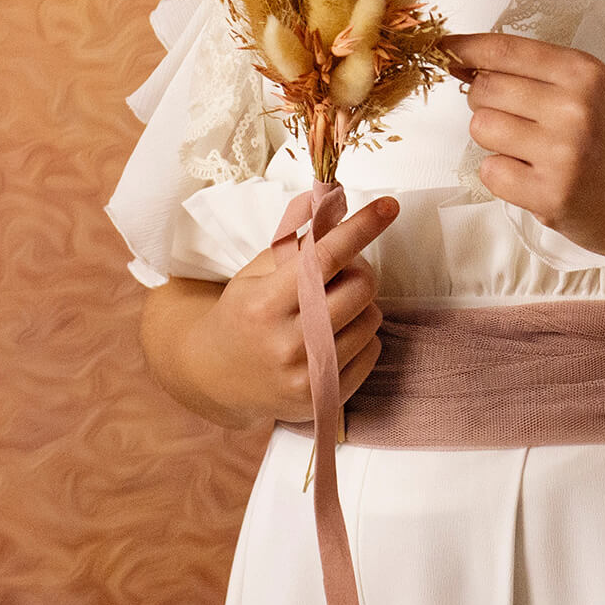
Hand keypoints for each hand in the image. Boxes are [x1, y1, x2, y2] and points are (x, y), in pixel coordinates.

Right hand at [194, 196, 399, 427]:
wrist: (215, 378)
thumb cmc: (242, 314)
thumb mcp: (256, 274)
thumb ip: (296, 245)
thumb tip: (332, 207)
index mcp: (265, 303)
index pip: (325, 257)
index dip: (361, 227)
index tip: (389, 205)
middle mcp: (286, 343)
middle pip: (360, 288)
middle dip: (359, 269)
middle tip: (340, 271)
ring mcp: (307, 376)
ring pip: (371, 319)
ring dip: (361, 304)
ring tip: (332, 307)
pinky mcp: (323, 399)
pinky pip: (372, 351)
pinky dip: (362, 335)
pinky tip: (335, 335)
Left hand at [444, 32, 604, 264]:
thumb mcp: (588, 91)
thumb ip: (533, 73)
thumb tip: (462, 62)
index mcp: (583, 72)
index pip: (504, 49)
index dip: (464, 47)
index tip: (442, 48)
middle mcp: (574, 107)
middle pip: (484, 89)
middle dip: (486, 103)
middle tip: (518, 120)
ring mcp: (562, 153)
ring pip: (481, 129)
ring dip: (494, 140)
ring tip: (530, 151)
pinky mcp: (549, 195)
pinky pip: (490, 171)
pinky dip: (503, 175)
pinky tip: (534, 177)